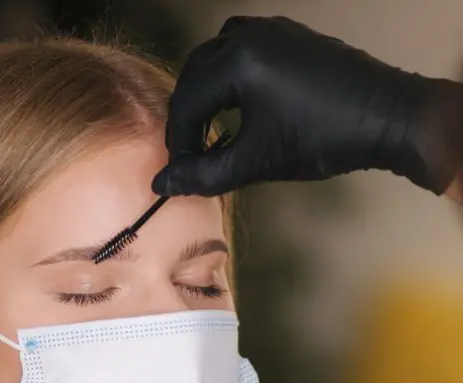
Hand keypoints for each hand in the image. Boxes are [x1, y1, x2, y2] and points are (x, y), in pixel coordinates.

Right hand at [152, 16, 461, 196]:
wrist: (387, 117)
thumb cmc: (321, 140)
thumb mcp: (255, 162)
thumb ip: (202, 175)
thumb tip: (161, 186)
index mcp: (237, 62)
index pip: (185, 102)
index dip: (177, 142)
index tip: (181, 170)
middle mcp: (248, 34)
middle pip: (194, 74)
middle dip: (187, 116)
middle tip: (190, 152)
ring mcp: (271, 29)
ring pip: (215, 58)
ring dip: (205, 93)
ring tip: (209, 130)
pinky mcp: (288, 34)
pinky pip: (241, 49)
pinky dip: (228, 77)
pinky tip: (237, 107)